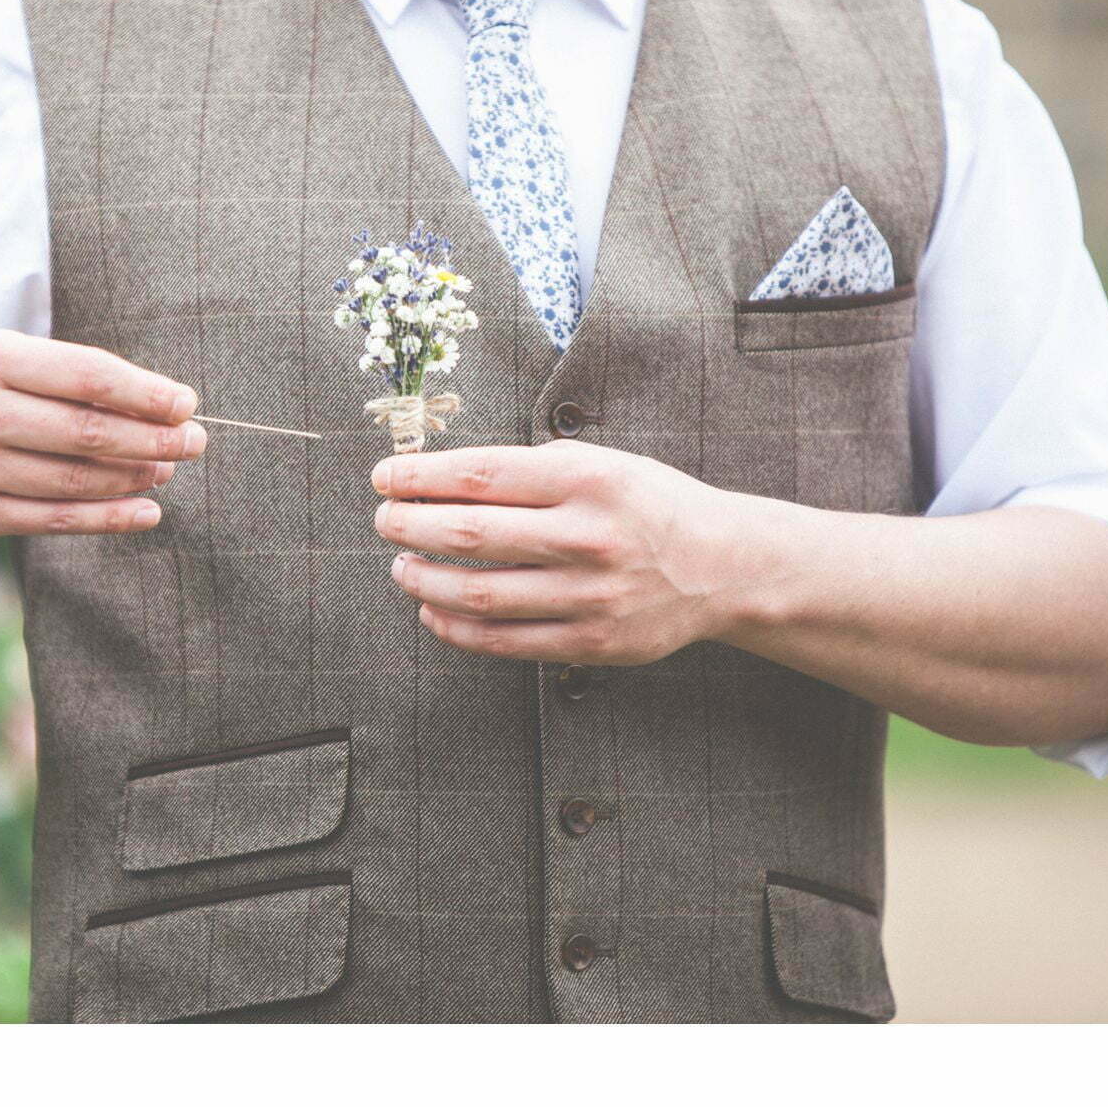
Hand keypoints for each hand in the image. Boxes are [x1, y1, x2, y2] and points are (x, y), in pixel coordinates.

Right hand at [0, 329, 203, 541]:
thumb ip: (58, 373)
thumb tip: (153, 401)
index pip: (84, 375)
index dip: (144, 392)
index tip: (186, 403)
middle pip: (86, 431)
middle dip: (152, 438)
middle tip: (195, 441)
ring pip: (75, 479)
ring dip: (135, 477)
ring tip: (168, 469)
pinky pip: (54, 520)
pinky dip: (108, 518)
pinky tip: (144, 511)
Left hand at [372, 441, 745, 663]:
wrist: (722, 566)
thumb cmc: (646, 505)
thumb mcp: (599, 463)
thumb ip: (528, 470)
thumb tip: (439, 480)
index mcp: (588, 479)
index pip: (481, 476)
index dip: (420, 478)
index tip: (385, 478)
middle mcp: (588, 537)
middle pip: (470, 535)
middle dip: (410, 527)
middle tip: (385, 520)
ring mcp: (590, 596)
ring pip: (478, 594)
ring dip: (423, 580)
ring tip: (401, 566)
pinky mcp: (592, 642)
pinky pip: (503, 641)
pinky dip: (455, 628)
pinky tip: (432, 609)